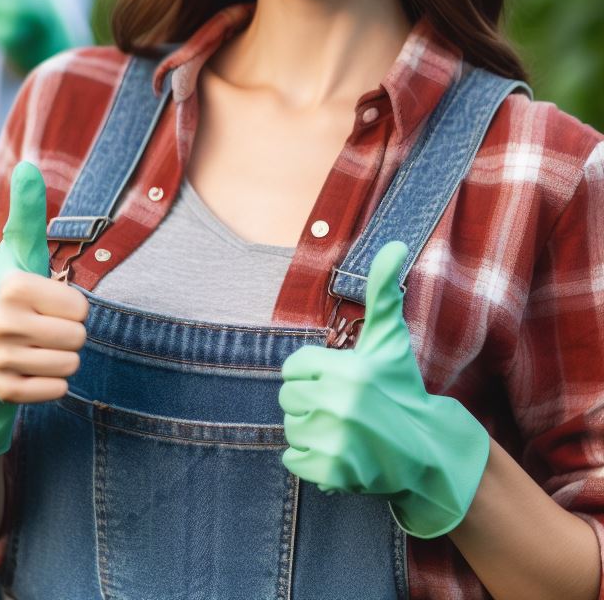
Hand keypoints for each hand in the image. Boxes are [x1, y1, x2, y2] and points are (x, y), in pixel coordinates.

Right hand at [0, 161, 87, 456]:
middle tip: (42, 326)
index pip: (80, 307)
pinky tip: (28, 369)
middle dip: (68, 333)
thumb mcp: (17, 250)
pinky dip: (50, 383)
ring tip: (34, 346)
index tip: (46, 301)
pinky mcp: (2, 392)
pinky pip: (57, 391)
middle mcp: (0, 323)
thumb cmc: (7, 291)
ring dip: (60, 357)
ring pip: (70, 366)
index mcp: (10, 286)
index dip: (70, 305)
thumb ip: (26, 211)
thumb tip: (27, 165)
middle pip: (78, 338)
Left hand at [279, 241, 489, 537]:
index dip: (313, 374)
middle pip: (288, 398)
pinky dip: (309, 461)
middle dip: (310, 402)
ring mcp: (338, 439)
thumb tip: (394, 243)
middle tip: (342, 409)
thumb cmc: (401, 388)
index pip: (293, 367)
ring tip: (343, 431)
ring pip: (290, 428)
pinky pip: (293, 460)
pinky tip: (339, 454)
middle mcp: (342, 403)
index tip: (339, 382)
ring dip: (310, 432)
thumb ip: (383, 291)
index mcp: (348, 368)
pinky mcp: (333, 472)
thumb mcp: (390, 339)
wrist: (428, 453)